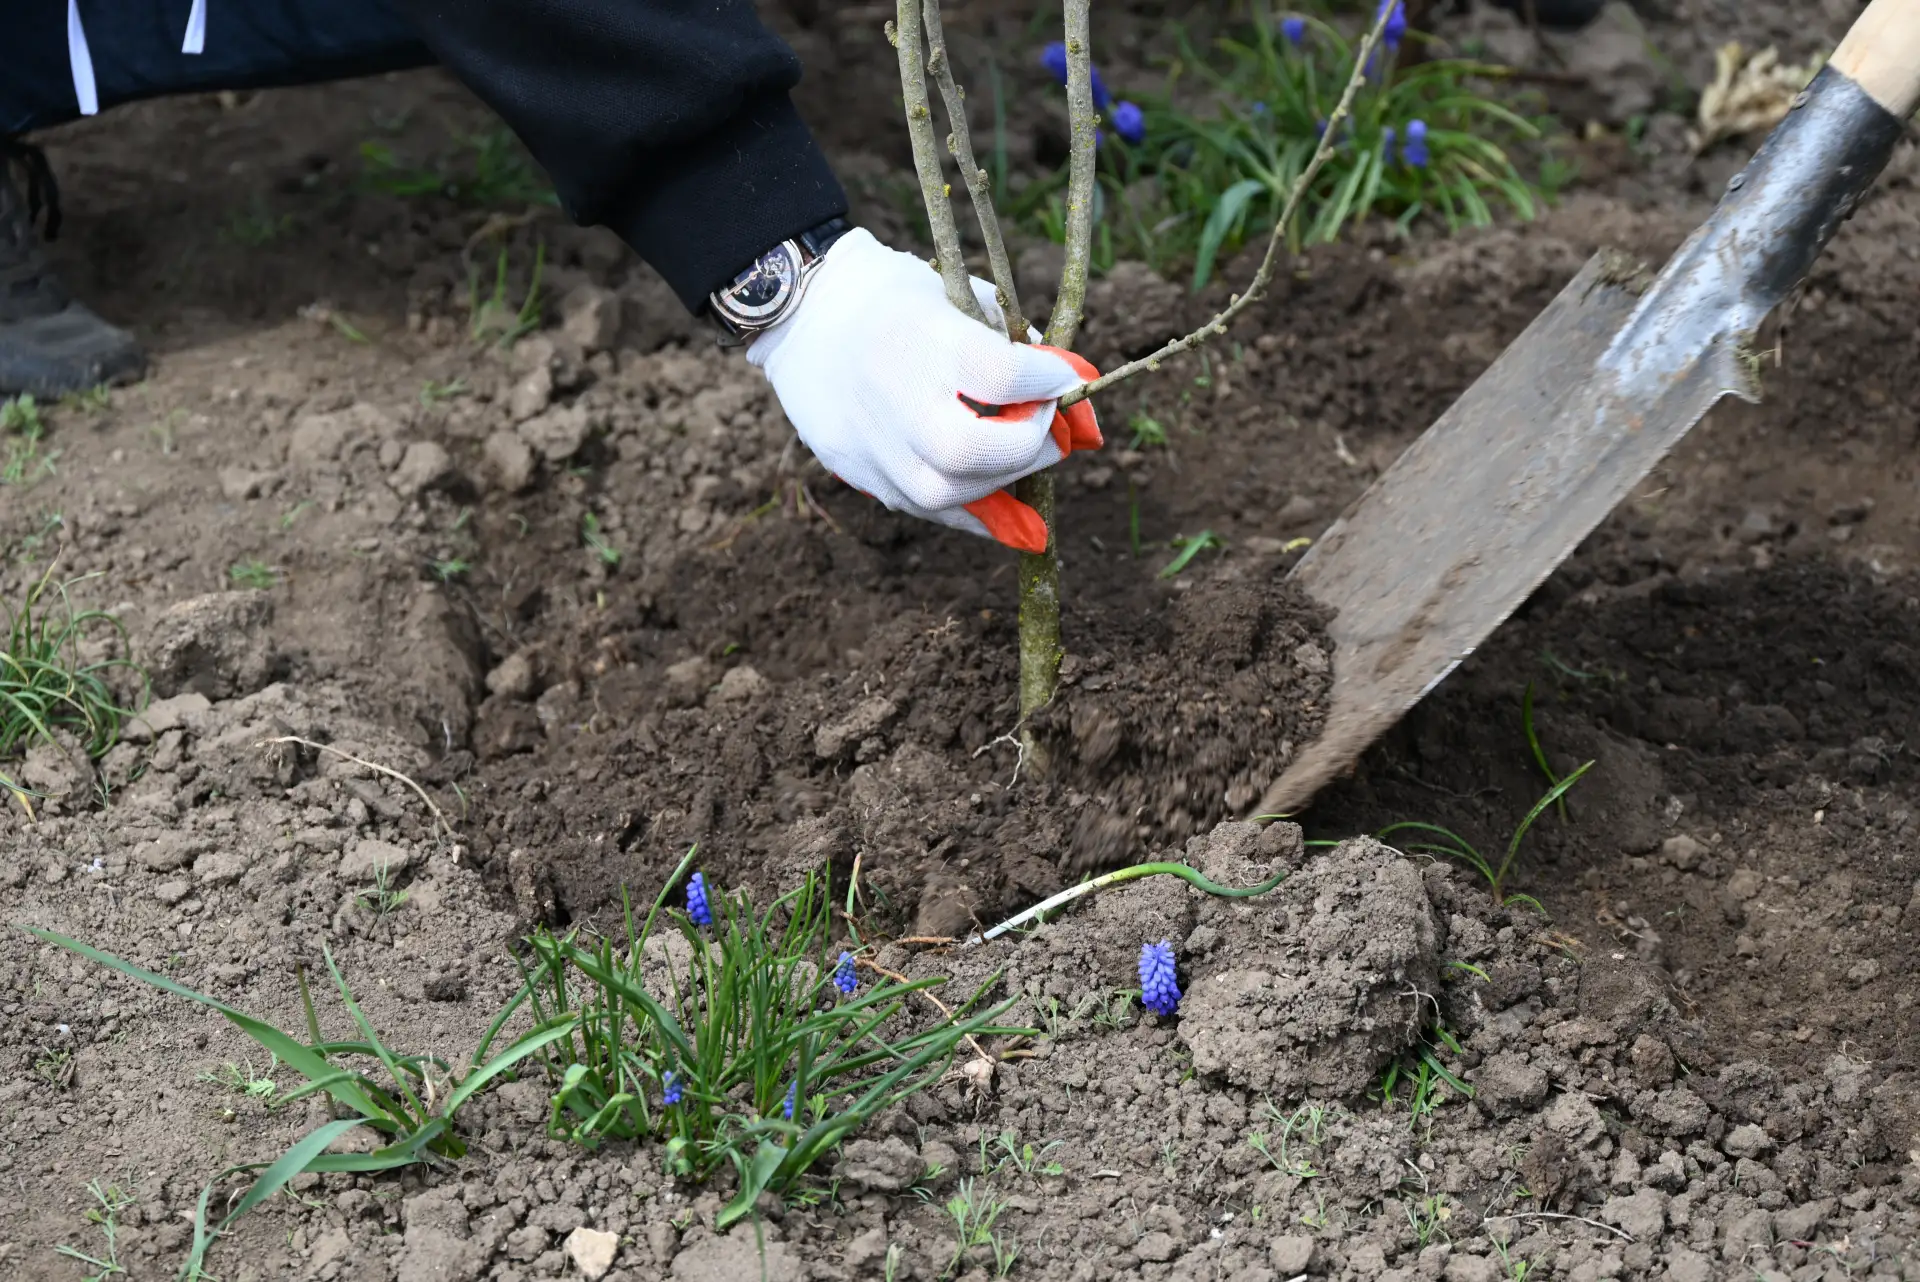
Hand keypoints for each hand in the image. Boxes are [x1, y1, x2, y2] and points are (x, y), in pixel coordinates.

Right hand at [746, 227, 1100, 552]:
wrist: (803, 314)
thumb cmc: (892, 297)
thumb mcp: (954, 293)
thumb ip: (1011, 341)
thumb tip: (1070, 388)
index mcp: (918, 334)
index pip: (1003, 375)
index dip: (1050, 381)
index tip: (1065, 379)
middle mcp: (890, 393)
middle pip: (973, 450)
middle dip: (1029, 445)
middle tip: (1044, 426)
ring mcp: (867, 440)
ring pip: (948, 493)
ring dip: (1003, 478)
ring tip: (1017, 450)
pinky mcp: (855, 470)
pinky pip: (924, 510)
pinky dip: (974, 509)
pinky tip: (1004, 498)